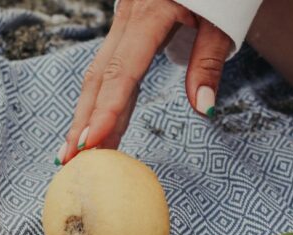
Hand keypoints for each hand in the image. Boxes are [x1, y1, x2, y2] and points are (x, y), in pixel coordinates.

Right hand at [55, 0, 231, 164]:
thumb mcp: (221, 22)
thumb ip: (208, 63)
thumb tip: (204, 107)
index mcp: (149, 17)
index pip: (121, 73)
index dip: (106, 110)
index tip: (92, 142)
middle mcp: (126, 22)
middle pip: (99, 79)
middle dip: (83, 122)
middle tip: (71, 160)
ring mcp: (121, 26)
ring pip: (97, 76)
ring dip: (84, 114)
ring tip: (73, 151)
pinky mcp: (123, 31)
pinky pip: (106, 69)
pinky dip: (97, 99)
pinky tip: (91, 122)